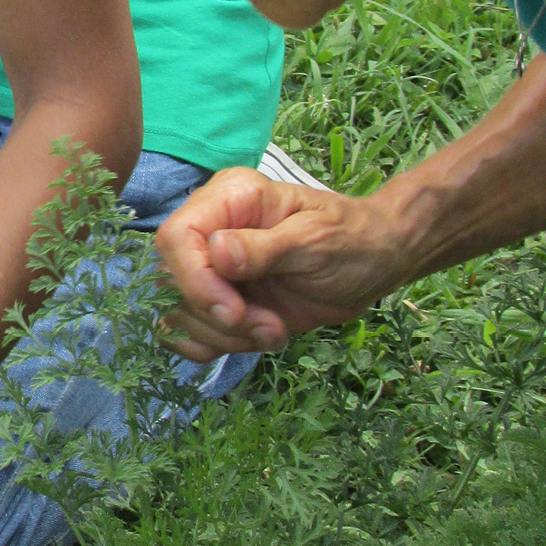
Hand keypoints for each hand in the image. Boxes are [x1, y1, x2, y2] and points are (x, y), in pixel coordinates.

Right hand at [153, 168, 406, 359]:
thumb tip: (216, 252)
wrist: (375, 262)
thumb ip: (265, 247)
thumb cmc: (353, 239)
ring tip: (274, 331)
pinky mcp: (218, 300)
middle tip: (269, 326)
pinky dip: (218, 346)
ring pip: (177, 313)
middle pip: (170, 280)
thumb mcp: (317, 240)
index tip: (235, 311)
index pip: (176, 237)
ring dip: (224, 336)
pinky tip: (259, 338)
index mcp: (229, 199)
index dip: (194, 280)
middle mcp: (210, 229)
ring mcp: (210, 267)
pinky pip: (189, 332)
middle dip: (216, 316)